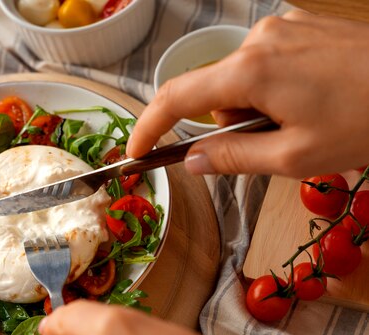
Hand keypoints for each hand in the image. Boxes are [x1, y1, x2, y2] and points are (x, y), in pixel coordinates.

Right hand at [127, 11, 368, 177]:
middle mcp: (258, 40)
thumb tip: (192, 160)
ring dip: (254, 106)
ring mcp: (281, 28)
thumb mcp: (294, 156)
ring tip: (301, 119)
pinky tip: (310, 97)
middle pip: (212, 90)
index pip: (175, 97)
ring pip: (239, 78)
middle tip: (271, 142)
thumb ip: (233, 157)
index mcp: (250, 72)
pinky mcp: (301, 25)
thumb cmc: (366, 122)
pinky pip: (264, 61)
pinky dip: (272, 86)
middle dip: (228, 122)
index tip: (137, 151)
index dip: (149, 126)